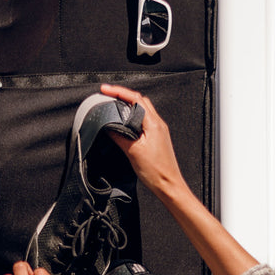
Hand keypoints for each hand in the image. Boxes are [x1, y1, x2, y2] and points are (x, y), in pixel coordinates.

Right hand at [99, 83, 191, 204]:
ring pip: (142, 110)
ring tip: (114, 106)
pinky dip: (133, 116)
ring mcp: (159, 130)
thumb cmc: (156, 171)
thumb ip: (119, 136)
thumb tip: (108, 126)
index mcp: (153, 123)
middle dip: (123, 95)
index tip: (105, 90)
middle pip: (140, 101)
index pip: (135, 99)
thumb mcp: (133, 152)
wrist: (168, 185)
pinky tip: (126, 122)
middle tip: (108, 95)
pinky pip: (144, 120)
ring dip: (129, 105)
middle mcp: (158, 123)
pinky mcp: (157, 138)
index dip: (118, 91)